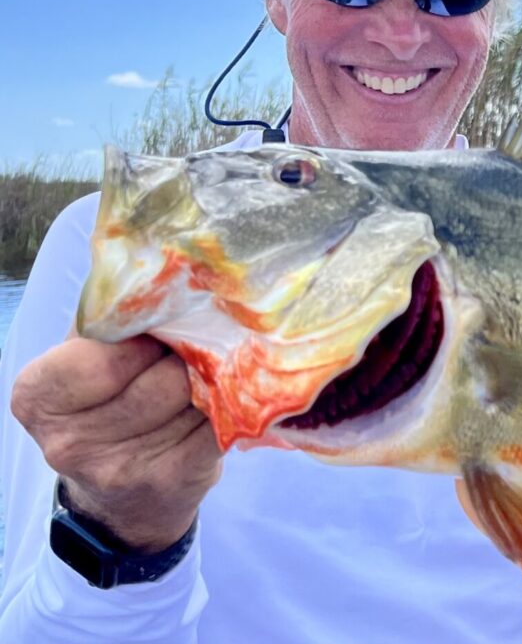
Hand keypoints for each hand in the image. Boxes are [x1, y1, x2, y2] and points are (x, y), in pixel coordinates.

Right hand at [10, 336, 222, 551]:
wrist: (121, 498)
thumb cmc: (108, 403)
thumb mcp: (88, 356)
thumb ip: (115, 318)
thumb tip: (172, 273)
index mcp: (38, 395)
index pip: (103, 355)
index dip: (145, 338)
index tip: (159, 334)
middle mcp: (68, 440)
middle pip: (161, 377)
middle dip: (188, 355)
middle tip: (195, 349)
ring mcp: (119, 468)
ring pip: (195, 397)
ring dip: (214, 379)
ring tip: (205, 375)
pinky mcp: (170, 483)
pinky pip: (221, 425)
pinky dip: (233, 406)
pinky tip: (225, 400)